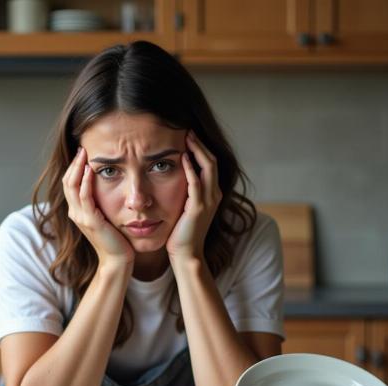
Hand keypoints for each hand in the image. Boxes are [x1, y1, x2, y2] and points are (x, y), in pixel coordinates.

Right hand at [62, 147, 133, 267]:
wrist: (117, 259)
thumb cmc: (116, 239)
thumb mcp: (105, 216)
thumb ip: (101, 203)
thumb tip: (107, 186)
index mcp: (77, 211)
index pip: (70, 184)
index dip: (74, 168)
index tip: (82, 152)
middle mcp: (75, 213)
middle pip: (67, 182)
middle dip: (74, 163)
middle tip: (82, 147)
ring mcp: (80, 217)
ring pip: (72, 187)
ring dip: (78, 168)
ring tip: (84, 153)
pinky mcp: (91, 221)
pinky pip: (85, 197)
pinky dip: (86, 182)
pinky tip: (91, 170)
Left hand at [166, 131, 221, 261]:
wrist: (186, 254)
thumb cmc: (182, 233)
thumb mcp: (185, 208)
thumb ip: (185, 192)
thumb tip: (173, 176)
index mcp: (212, 194)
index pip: (210, 164)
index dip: (201, 148)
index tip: (189, 135)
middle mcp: (214, 195)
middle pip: (212, 161)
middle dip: (200, 144)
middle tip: (188, 129)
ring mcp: (208, 201)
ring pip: (208, 167)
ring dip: (197, 150)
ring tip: (187, 136)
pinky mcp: (198, 208)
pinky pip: (196, 183)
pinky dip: (191, 168)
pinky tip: (182, 157)